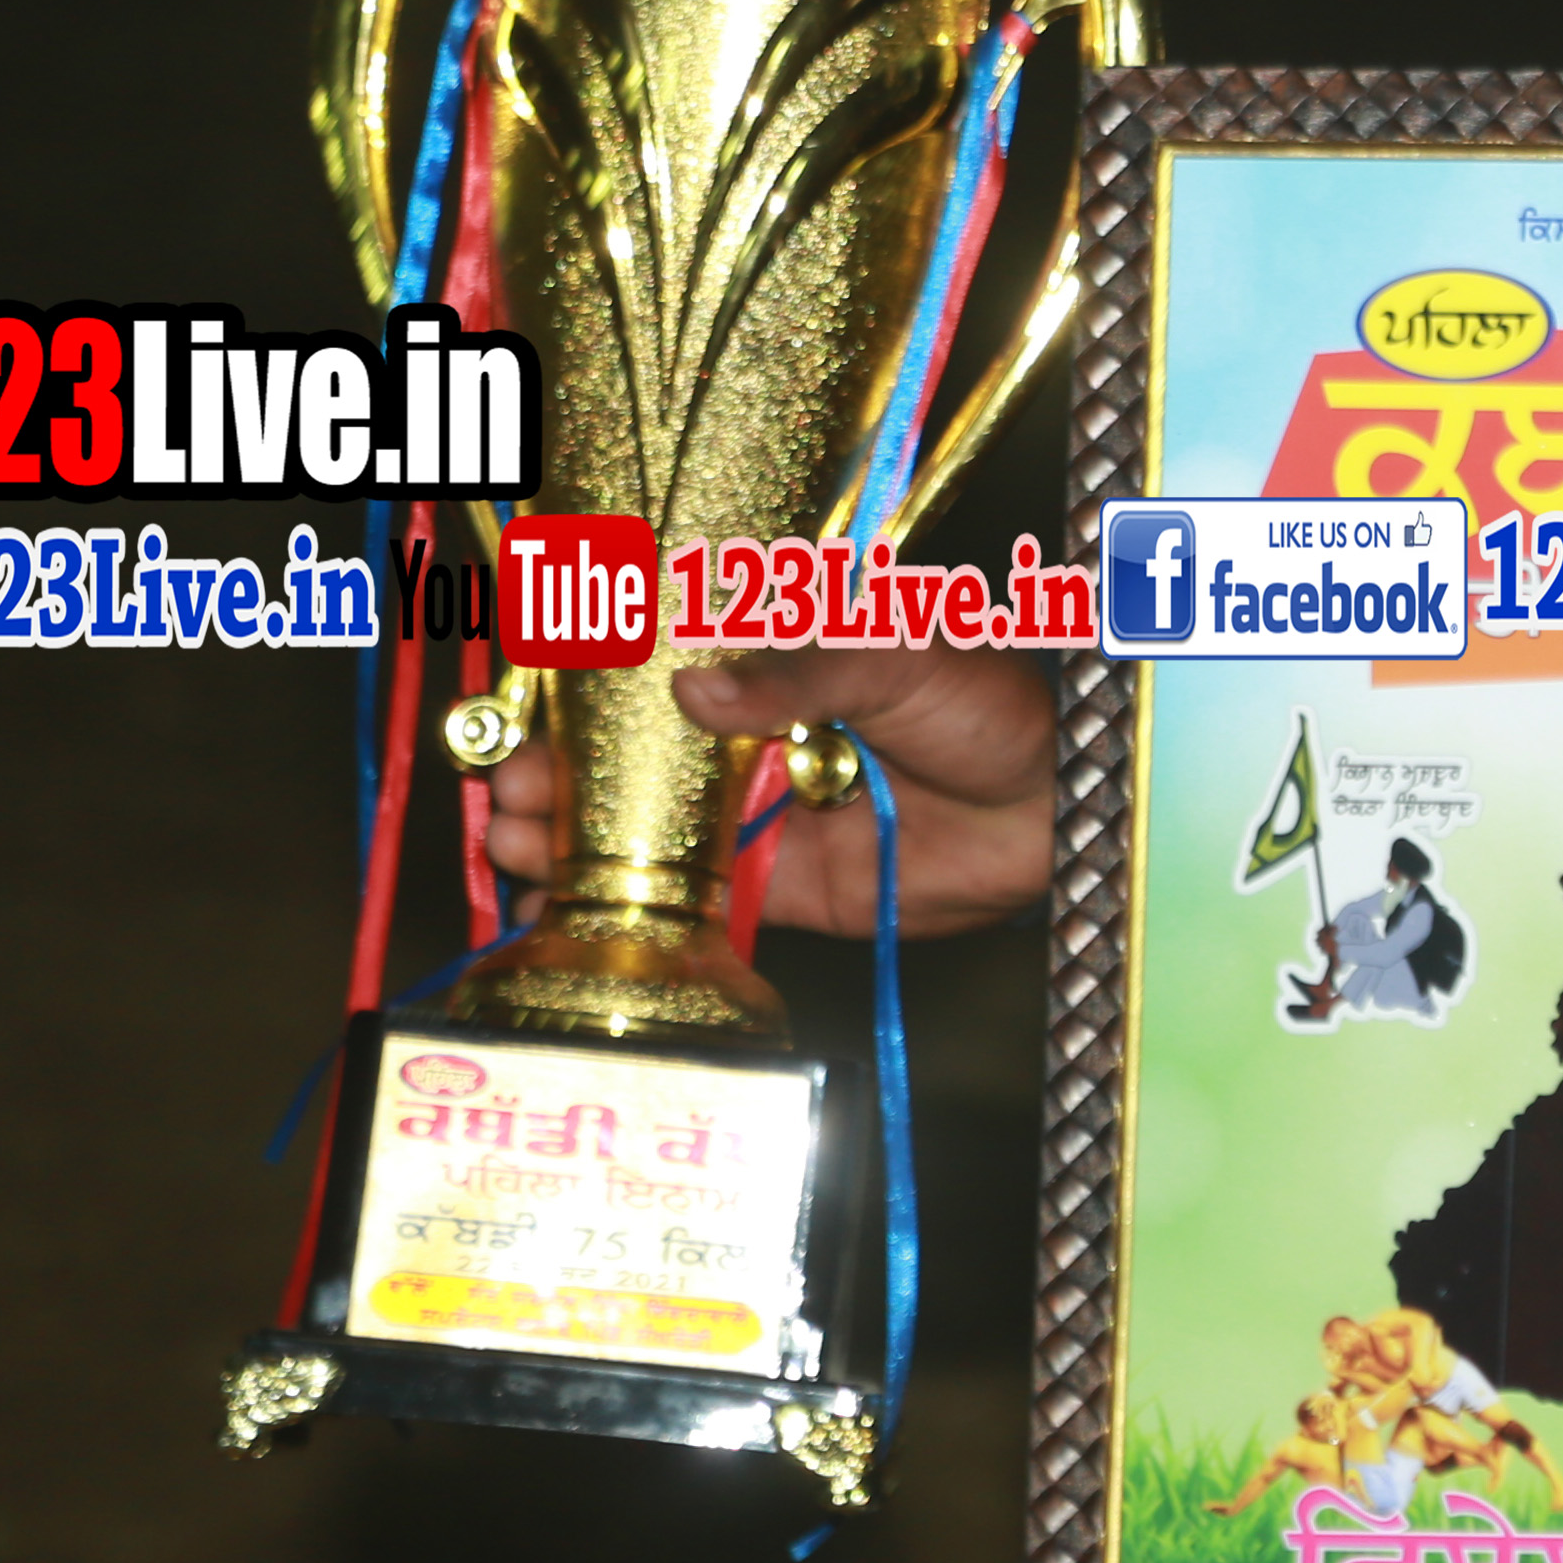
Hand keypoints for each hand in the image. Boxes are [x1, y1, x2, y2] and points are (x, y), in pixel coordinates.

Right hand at [484, 646, 1058, 937]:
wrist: (1057, 805)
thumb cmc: (992, 703)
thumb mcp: (899, 655)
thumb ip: (802, 670)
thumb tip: (697, 690)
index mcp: (778, 667)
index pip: (663, 674)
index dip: (589, 696)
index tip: (528, 709)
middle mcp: (757, 742)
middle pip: (637, 761)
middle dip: (564, 775)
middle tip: (505, 791)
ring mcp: (763, 817)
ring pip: (649, 831)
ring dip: (575, 839)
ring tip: (512, 841)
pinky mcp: (783, 888)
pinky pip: (695, 899)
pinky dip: (630, 905)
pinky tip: (561, 906)